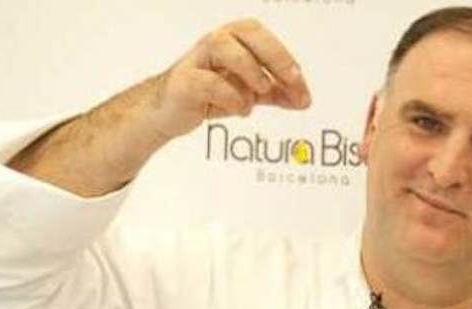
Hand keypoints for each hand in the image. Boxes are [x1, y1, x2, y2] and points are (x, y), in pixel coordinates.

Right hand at [152, 18, 311, 139]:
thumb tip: (304, 100)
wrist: (167, 112)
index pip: (265, 38)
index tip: (300, 87)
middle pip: (248, 32)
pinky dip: (230, 97)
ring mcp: (197, 60)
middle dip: (276, 57)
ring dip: (250, 70)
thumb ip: (275, 93)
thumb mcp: (248, 93)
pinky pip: (207, 82)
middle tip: (292, 83)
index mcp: (234, 39)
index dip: (286, 59)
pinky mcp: (183, 83)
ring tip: (260, 93)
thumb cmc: (208, 94)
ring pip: (223, 47)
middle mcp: (216, 43)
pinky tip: (239, 110)